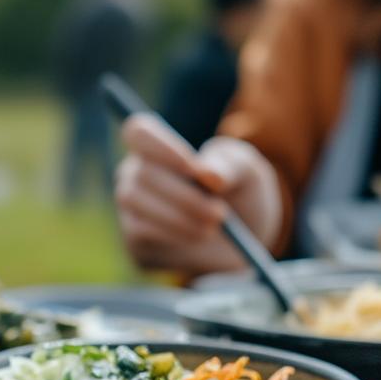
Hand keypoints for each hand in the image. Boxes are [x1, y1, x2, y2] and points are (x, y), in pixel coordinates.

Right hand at [114, 114, 283, 273]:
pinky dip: (172, 234)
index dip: (159, 147)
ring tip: (213, 227)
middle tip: (218, 213)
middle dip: (183, 195)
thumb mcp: (249, 175)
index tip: (190, 167)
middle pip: (142, 173)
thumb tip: (206, 174)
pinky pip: (139, 229)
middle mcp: (136, 173)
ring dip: (178, 216)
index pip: (138, 133)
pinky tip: (196, 238)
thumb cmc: (242, 198)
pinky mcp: (133, 237)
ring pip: (137, 200)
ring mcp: (131, 206)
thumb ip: (231, 165)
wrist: (238, 247)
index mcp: (160, 148)